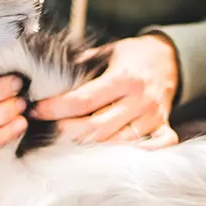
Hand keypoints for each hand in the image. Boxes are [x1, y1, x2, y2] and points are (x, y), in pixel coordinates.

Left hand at [32, 34, 180, 149]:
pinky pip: (155, 147)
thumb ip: (81, 66)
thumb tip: (45, 78)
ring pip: (118, 142)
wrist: (168, 56)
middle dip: (67, 131)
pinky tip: (111, 155)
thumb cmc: (132, 55)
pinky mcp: (163, 127)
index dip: (56, 108)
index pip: (83, 100)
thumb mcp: (107, 51)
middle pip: (97, 127)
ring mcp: (153, 116)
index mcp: (124, 77)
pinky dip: (136, 154)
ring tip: (68, 141)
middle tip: (47, 129)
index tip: (36, 110)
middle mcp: (140, 100)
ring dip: (91, 146)